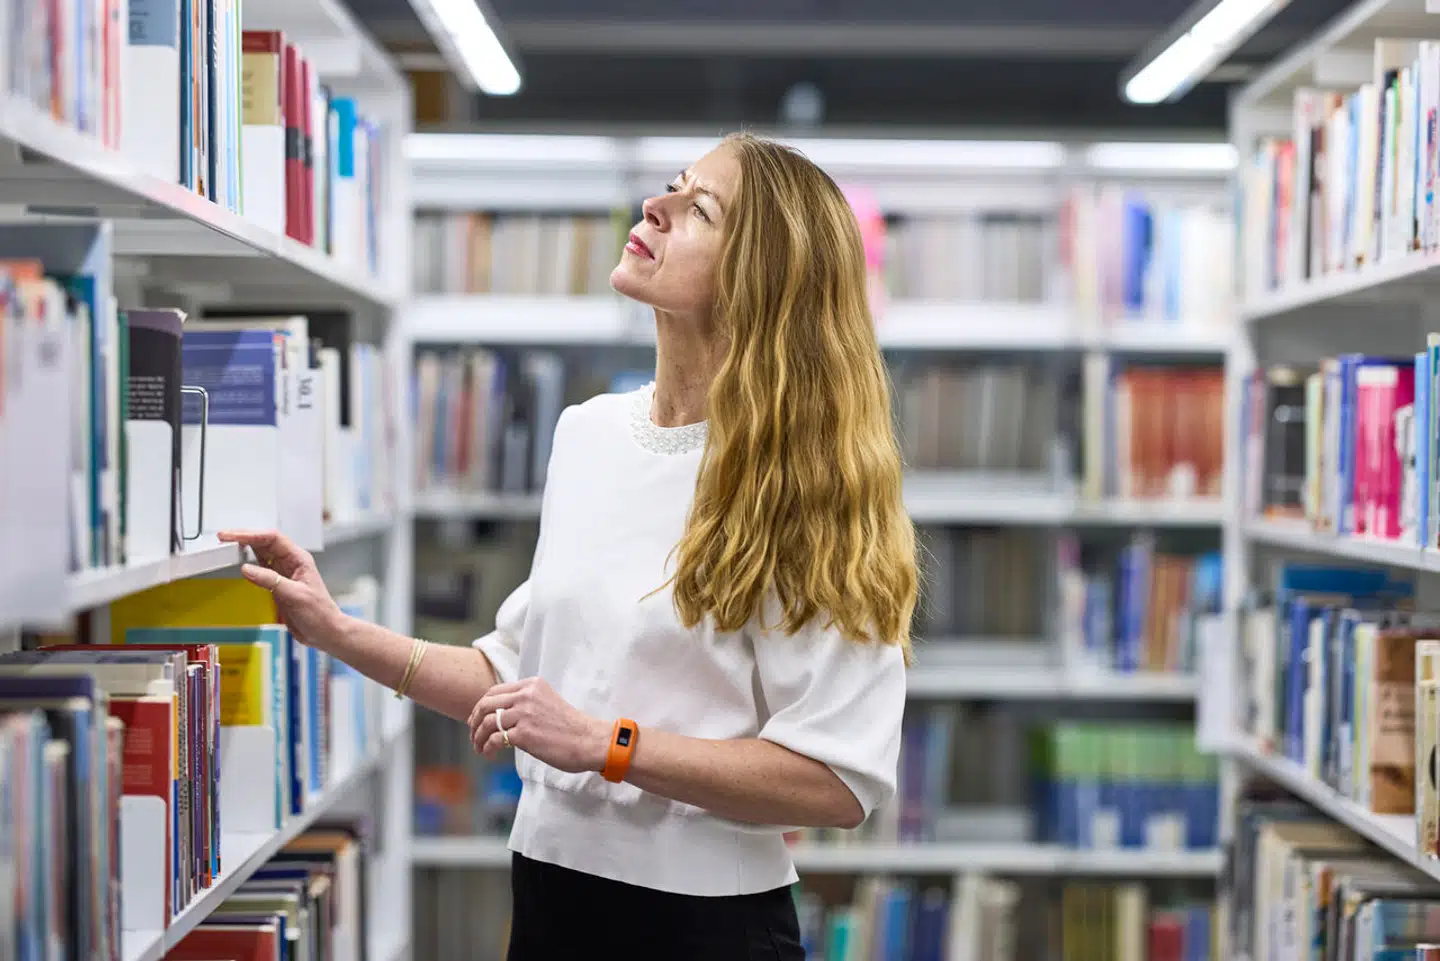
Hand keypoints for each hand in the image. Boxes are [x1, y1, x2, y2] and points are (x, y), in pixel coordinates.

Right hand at [218, 529, 345, 646]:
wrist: (324, 632)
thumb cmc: (319, 613)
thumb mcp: (294, 595)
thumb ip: (271, 581)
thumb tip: (248, 569)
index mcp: (299, 559)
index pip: (273, 539)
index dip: (251, 534)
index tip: (233, 536)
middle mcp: (291, 563)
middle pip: (265, 543)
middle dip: (244, 538)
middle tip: (224, 537)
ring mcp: (283, 573)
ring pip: (262, 554)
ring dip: (245, 548)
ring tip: (228, 545)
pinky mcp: (277, 585)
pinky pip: (261, 568)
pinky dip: (249, 563)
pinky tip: (240, 561)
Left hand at [468, 677, 609, 773]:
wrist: (589, 741)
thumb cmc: (570, 727)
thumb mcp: (547, 703)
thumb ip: (526, 703)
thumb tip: (500, 716)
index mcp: (532, 685)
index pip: (495, 691)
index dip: (480, 706)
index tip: (476, 719)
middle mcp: (526, 695)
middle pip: (486, 704)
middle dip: (474, 721)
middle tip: (473, 735)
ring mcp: (524, 713)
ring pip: (486, 723)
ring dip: (478, 738)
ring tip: (480, 748)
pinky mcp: (524, 733)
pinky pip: (494, 739)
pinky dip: (487, 748)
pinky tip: (489, 754)